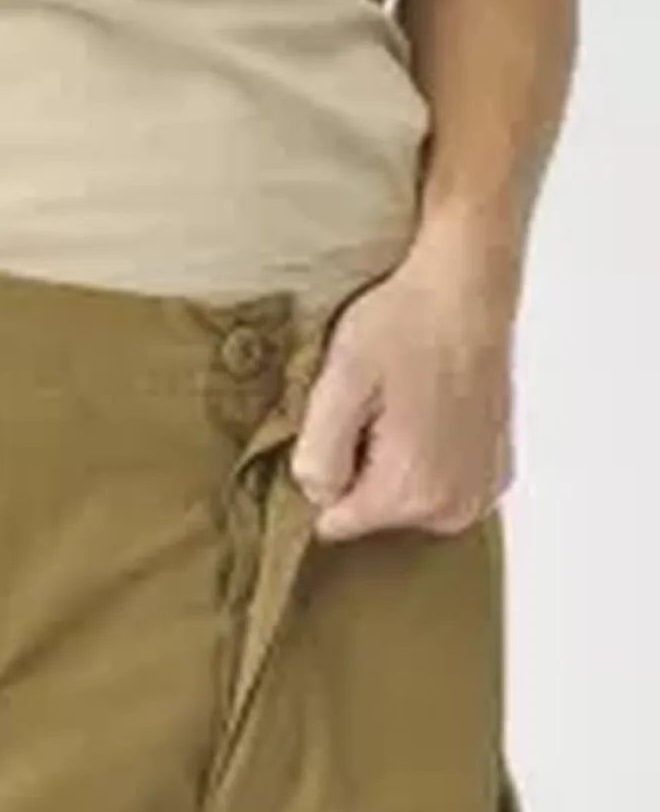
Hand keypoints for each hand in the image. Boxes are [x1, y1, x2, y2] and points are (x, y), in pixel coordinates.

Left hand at [290, 231, 519, 541]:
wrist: (468, 289)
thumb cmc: (405, 325)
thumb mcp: (338, 383)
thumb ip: (317, 456)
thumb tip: (318, 497)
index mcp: (411, 492)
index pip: (333, 522)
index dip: (326, 472)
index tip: (346, 425)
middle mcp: (454, 507)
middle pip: (369, 512)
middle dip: (359, 467)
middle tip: (375, 409)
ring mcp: (480, 493)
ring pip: (400, 500)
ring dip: (392, 462)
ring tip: (403, 407)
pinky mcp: (494, 473)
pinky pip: (434, 486)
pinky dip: (426, 457)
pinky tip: (429, 412)